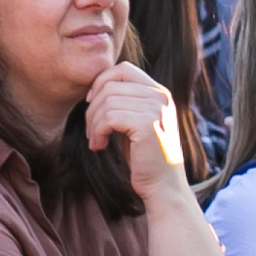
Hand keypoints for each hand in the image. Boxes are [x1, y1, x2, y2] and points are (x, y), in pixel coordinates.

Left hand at [80, 62, 185, 181]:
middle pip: (111, 86)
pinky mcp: (147, 125)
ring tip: (95, 141)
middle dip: (93, 109)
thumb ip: (126, 102)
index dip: (102, 81)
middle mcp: (160, 96)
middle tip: (91, 132)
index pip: (124, 69)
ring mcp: (156, 109)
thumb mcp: (137, 122)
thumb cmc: (145, 157)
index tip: (91, 103)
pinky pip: (109, 117)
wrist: (163, 186)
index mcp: (160, 92)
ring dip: (93, 123)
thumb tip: (95, 87)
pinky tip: (99, 146)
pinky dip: (98, 132)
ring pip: (107, 102)